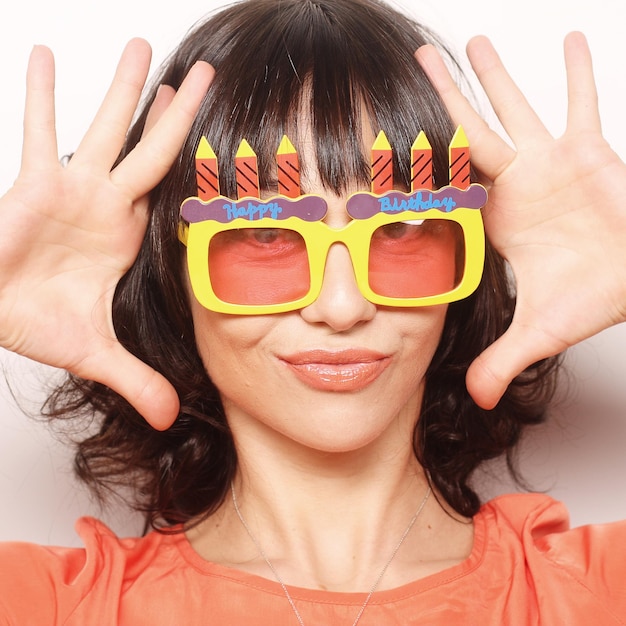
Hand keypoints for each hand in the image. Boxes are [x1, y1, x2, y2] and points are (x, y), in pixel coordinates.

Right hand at [0, 40, 213, 428]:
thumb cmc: (37, 321)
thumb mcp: (96, 351)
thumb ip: (137, 380)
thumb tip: (170, 418)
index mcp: (128, 236)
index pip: (173, 194)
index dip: (198, 169)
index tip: (224, 141)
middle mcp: (107, 204)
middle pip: (153, 149)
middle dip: (178, 112)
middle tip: (205, 72)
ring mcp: (72, 189)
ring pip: (105, 129)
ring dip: (122, 89)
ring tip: (140, 46)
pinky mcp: (31, 185)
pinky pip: (36, 130)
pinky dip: (41, 94)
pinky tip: (42, 55)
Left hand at [416, 33, 625, 408]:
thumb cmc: (589, 299)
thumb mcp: (540, 330)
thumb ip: (501, 360)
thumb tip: (474, 400)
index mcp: (496, 219)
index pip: (452, 185)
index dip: (424, 164)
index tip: (392, 140)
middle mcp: (517, 184)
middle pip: (473, 133)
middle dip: (446, 99)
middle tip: (419, 63)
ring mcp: (552, 164)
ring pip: (518, 109)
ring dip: (497, 77)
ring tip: (474, 42)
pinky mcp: (592, 154)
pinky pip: (584, 105)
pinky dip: (580, 75)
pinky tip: (572, 41)